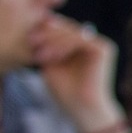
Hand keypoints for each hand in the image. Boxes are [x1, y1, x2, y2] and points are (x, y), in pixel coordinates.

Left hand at [27, 16, 120, 132]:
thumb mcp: (50, 63)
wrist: (82, 108)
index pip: (61, 29)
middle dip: (47, 34)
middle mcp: (92, 42)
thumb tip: (40, 24)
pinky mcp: (104, 49)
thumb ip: (47, 45)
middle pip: (66, 27)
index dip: (44, 31)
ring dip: (52, 41)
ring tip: (39, 54)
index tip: (27, 40)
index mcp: (81, 45)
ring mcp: (100, 44)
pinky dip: (63, 46)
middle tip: (30, 42)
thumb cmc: (65, 91)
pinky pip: (80, 39)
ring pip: (71, 32)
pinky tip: (52, 57)